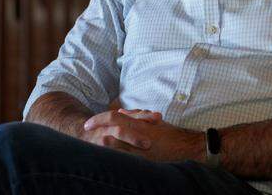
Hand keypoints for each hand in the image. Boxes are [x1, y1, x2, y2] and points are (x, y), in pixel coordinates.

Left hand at [81, 109, 202, 161]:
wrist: (187, 146)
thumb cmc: (169, 134)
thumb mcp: (151, 122)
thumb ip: (135, 116)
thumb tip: (120, 112)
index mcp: (139, 123)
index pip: (114, 118)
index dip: (99, 119)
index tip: (88, 123)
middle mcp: (138, 133)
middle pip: (111, 128)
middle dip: (96, 128)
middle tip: (85, 130)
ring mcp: (139, 147)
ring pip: (114, 143)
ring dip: (101, 142)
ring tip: (89, 143)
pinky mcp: (143, 159)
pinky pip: (124, 156)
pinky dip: (113, 154)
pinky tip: (104, 156)